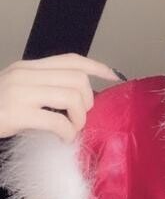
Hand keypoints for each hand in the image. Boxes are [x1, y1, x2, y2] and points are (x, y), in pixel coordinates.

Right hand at [0, 53, 121, 142]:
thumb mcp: (16, 92)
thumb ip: (41, 89)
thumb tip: (78, 97)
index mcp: (26, 67)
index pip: (71, 59)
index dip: (97, 66)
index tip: (114, 76)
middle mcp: (24, 74)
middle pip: (78, 79)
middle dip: (87, 101)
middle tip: (78, 118)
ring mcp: (19, 92)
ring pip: (73, 97)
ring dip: (79, 119)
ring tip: (70, 130)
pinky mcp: (17, 112)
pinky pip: (59, 121)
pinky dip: (68, 132)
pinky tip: (62, 139)